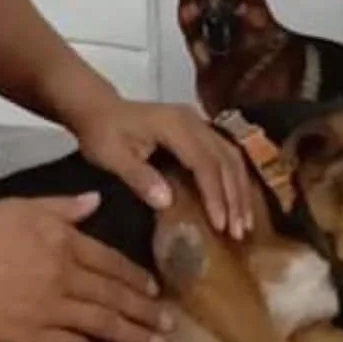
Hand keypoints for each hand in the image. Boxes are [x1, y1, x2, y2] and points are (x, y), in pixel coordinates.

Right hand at [0, 193, 172, 341]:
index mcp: (64, 242)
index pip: (112, 262)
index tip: (156, 290)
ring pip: (103, 324)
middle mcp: (66, 276)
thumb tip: (97, 200)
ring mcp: (51, 309)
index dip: (137, 277)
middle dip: (146, 312)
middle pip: (115, 296)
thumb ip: (62, 207)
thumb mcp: (20, 206)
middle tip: (171, 326)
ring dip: (133, 337)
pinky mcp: (32, 336)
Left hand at [74, 98, 254, 239]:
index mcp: (174, 125)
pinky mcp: (200, 131)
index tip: (220, 225)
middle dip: (235, 198)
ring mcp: (199, 124)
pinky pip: (225, 155)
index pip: (204, 163)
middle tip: (239, 232)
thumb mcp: (111, 156)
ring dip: (240, 190)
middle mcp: (193, 121)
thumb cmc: (102, 133)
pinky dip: (234, 180)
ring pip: (231, 157)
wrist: (98, 109)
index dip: (215, 195)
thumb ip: (138, 177)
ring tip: (244, 223)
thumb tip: (167, 202)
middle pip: (225, 160)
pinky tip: (237, 203)